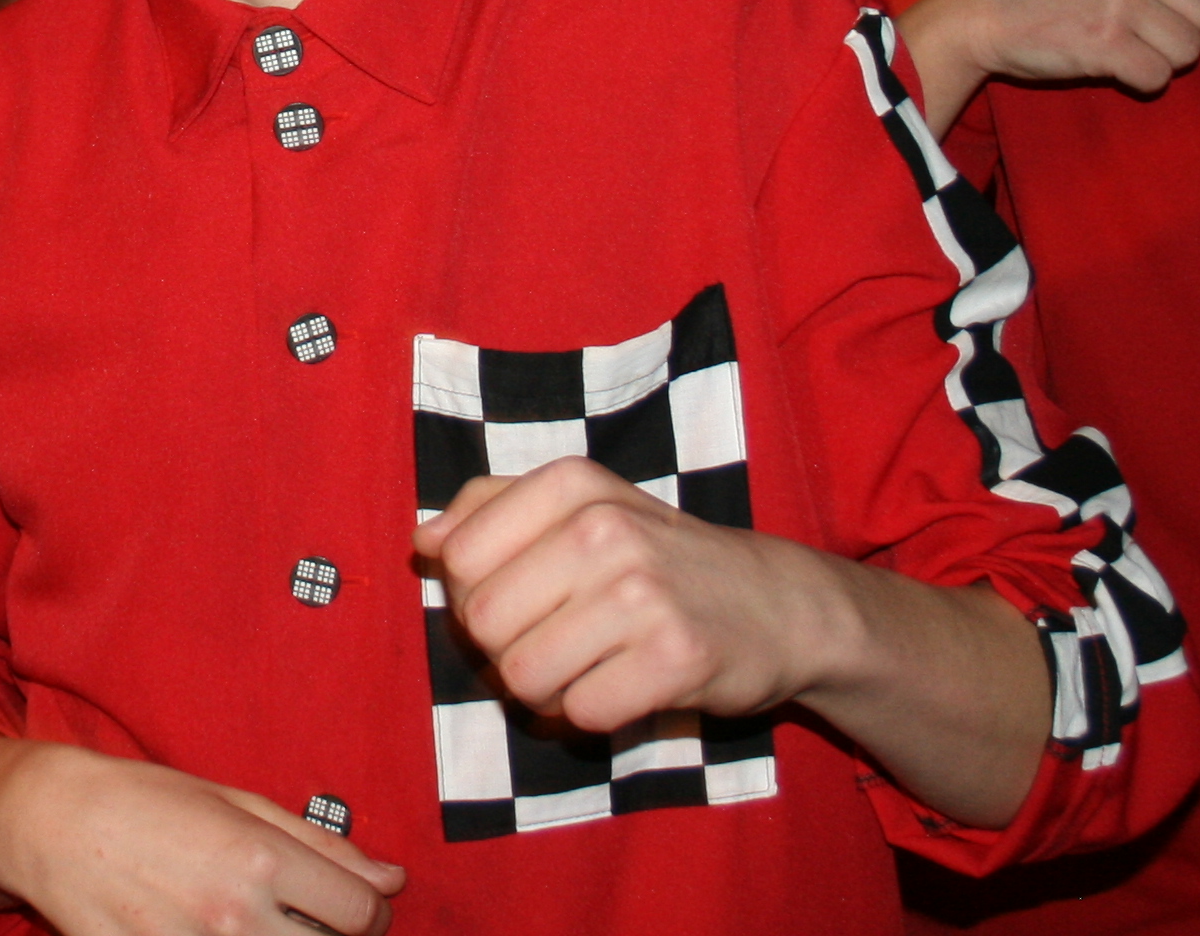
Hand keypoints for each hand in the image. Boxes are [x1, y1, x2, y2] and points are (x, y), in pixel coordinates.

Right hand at [0, 743, 403, 935]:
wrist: (53, 825)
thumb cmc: (147, 802)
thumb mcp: (237, 802)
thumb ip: (320, 844)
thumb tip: (391, 879)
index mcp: (260, 859)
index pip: (361, 914)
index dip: (371, 913)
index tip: (353, 908)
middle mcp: (234, 915)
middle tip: (309, 917)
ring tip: (264, 922)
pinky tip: (216, 930)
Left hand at [417, 459, 839, 740]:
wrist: (775, 605)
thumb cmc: (658, 557)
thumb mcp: (581, 506)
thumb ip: (491, 509)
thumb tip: (424, 542)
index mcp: (571, 484)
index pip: (459, 559)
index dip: (476, 593)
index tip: (523, 594)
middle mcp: (604, 528)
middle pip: (482, 624)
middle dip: (507, 648)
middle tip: (558, 639)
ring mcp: (642, 593)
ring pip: (522, 675)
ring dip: (546, 689)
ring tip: (588, 665)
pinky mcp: (674, 660)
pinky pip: (579, 713)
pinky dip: (590, 713)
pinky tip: (622, 687)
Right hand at [900, 0, 1199, 110]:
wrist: (985, 13)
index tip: (1151, 3)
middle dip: (1184, 33)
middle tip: (1142, 34)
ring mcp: (1117, 0)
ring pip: (1189, 50)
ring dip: (1162, 59)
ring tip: (1124, 47)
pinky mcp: (1104, 44)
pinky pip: (1159, 77)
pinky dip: (1142, 81)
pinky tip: (1112, 66)